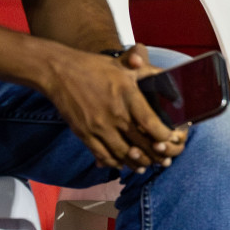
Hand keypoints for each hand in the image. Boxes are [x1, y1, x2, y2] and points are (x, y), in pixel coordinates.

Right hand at [44, 45, 182, 171]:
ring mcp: (98, 126)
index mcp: (127, 95)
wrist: (58, 72)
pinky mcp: (84, 134)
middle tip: (164, 159)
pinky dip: (114, 163)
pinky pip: (102, 155)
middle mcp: (114, 114)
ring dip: (137, 162)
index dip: (163, 135)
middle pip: (140, 142)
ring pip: (123, 153)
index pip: (150, 122)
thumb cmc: (93, 66)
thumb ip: (145, 70)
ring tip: (146, 165)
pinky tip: (122, 164)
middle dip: (155, 154)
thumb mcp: (121, 64)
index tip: (170, 138)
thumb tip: (167, 75)